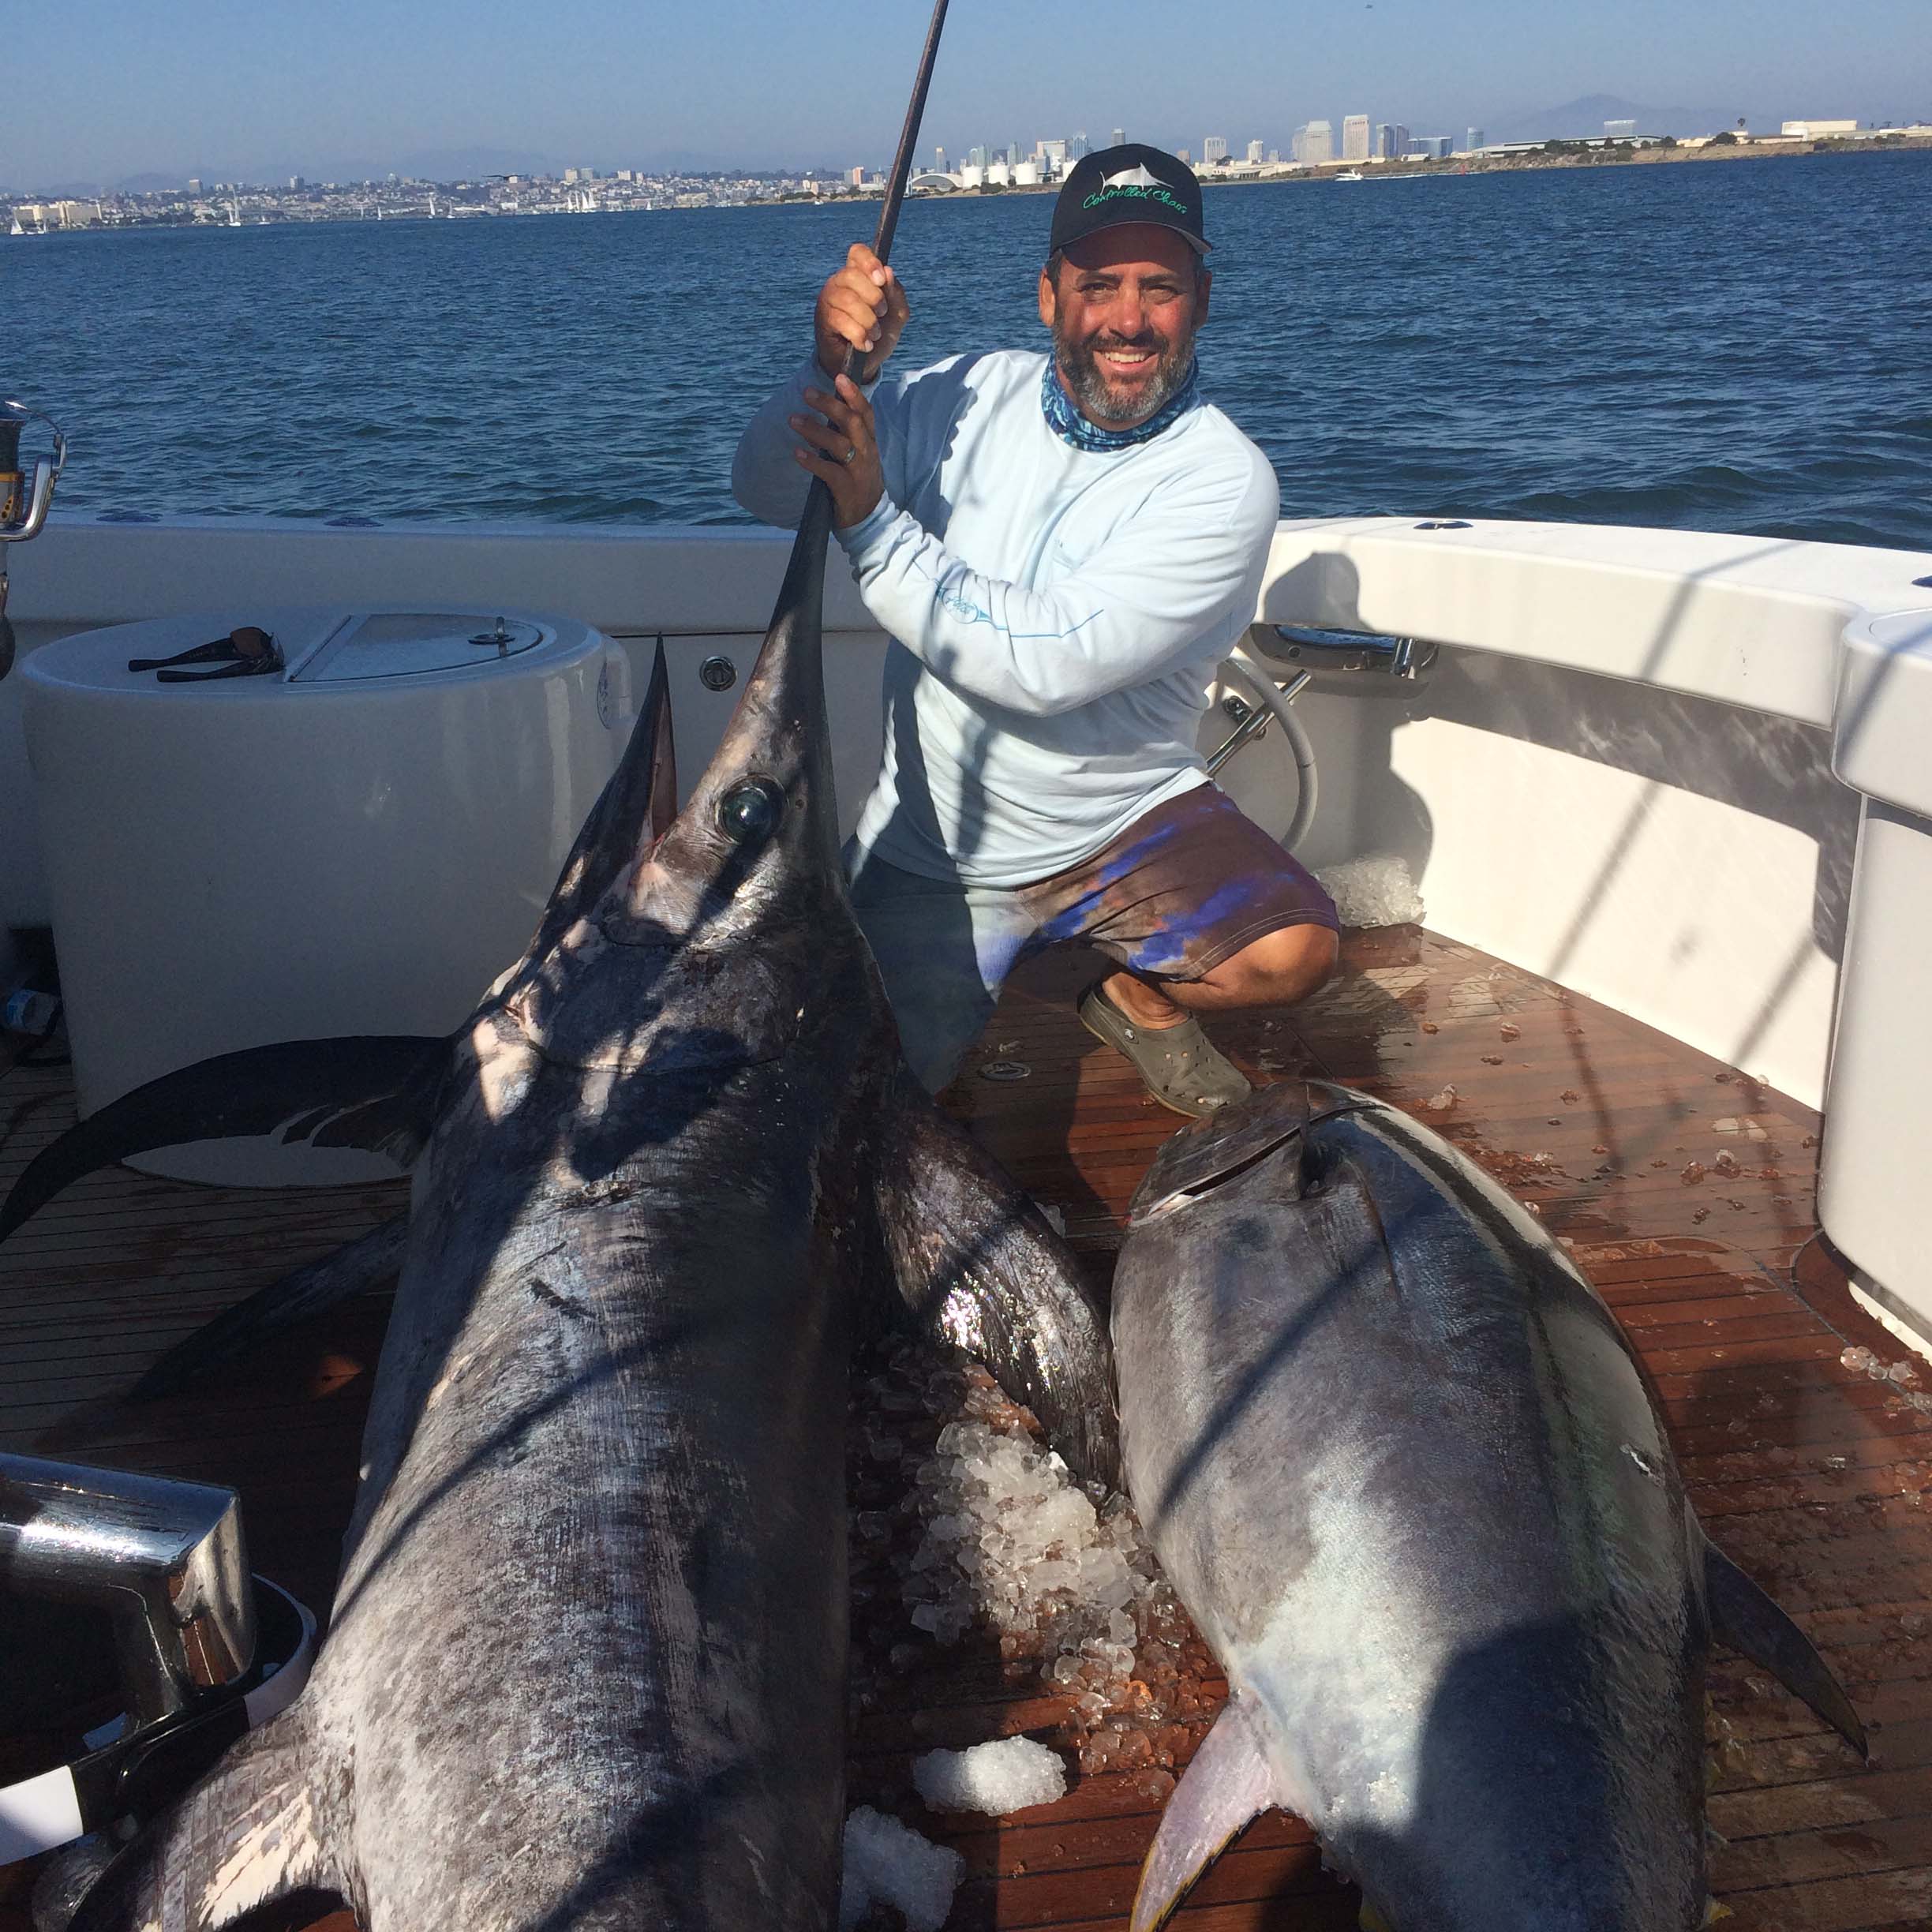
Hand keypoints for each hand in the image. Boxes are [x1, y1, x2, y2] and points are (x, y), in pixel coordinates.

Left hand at [791, 376, 883, 529]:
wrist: (868, 517)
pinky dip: (812, 461)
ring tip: (793, 420)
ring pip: (839, 444)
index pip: (865, 412)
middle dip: (829, 405)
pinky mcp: (847, 488)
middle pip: (851, 422)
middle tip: (806, 393)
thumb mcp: (855, 454)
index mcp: (870, 441)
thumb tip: (813, 417)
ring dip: (814, 429)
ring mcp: (858, 471)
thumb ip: (839, 436)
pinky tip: (797, 453)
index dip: (853, 394)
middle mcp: (866, 452)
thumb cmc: (857, 480)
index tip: (839, 376)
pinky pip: (829, 472)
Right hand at [814, 243, 909, 382]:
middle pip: (852, 275)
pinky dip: (859, 335)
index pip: (857, 252)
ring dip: (868, 321)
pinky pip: (842, 321)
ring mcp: (829, 299)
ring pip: (848, 300)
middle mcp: (840, 282)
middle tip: (882, 313)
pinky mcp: (823, 319)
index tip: (881, 280)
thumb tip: (888, 272)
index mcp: (859, 274)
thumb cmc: (880, 334)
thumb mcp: (896, 314)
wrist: (865, 365)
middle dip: (874, 297)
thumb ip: (896, 294)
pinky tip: (865, 344)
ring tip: (875, 334)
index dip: (869, 262)